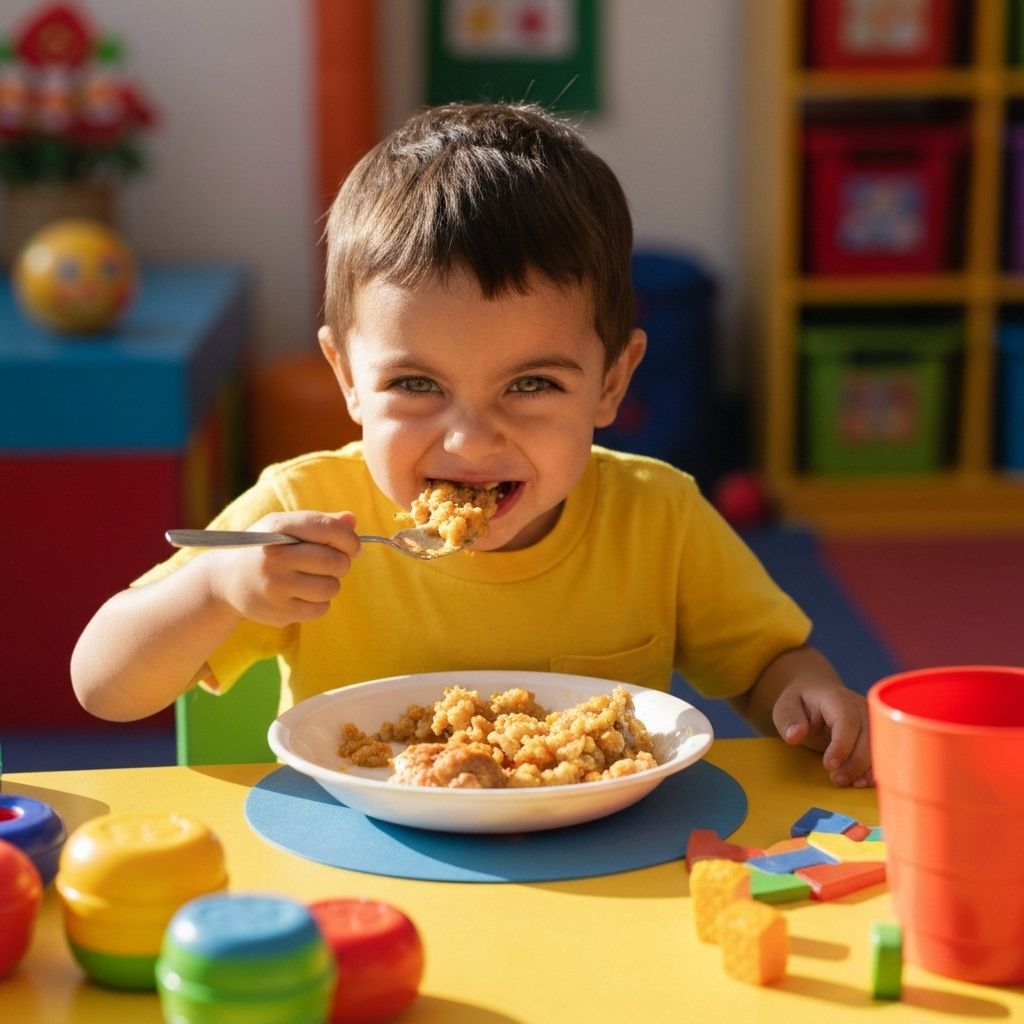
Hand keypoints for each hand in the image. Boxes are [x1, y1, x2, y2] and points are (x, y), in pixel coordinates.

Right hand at [202, 511, 360, 627]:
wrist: (226, 580)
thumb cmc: (266, 548)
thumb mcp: (286, 527)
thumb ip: (321, 522)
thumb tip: (352, 521)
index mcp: (278, 527)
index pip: (327, 529)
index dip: (349, 539)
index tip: (352, 546)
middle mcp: (275, 556)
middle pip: (334, 561)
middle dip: (342, 563)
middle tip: (334, 564)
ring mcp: (275, 586)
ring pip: (331, 587)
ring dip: (331, 584)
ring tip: (315, 579)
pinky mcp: (278, 612)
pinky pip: (320, 608)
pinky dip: (319, 602)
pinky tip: (304, 594)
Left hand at [773, 681, 872, 787]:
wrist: (817, 695)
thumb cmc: (801, 703)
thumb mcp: (786, 707)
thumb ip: (789, 719)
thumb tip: (794, 735)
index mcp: (837, 698)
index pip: (847, 721)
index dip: (841, 745)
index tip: (829, 765)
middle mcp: (860, 707)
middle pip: (868, 736)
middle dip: (855, 762)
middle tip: (836, 779)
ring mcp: (872, 720)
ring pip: (879, 747)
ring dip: (866, 769)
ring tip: (846, 782)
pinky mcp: (877, 734)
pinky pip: (882, 754)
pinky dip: (873, 769)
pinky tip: (860, 782)